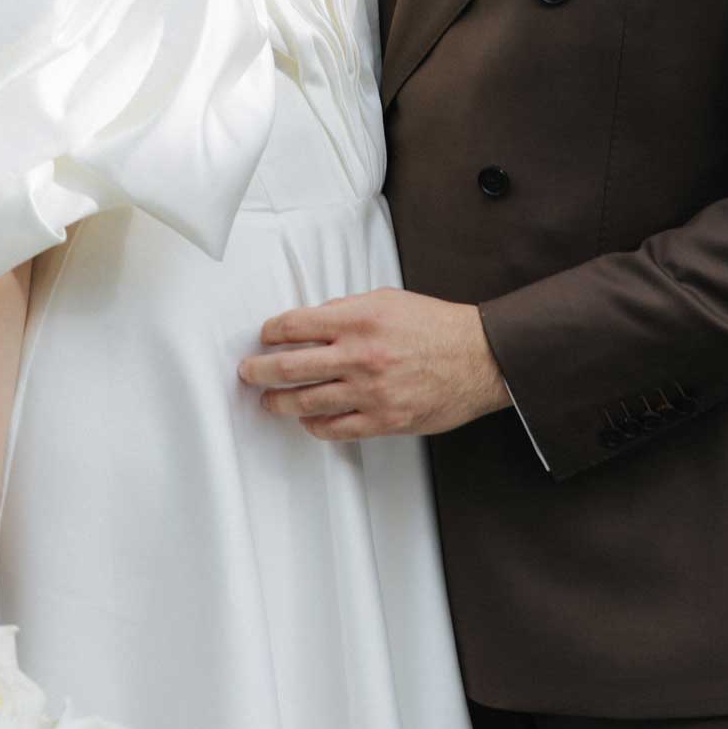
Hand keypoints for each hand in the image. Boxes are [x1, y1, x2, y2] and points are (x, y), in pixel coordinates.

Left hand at [239, 289, 512, 440]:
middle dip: (259, 370)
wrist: (479, 357)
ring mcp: (370, 391)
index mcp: (358, 319)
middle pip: (290, 366)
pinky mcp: (384, 420)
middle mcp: (359, 355)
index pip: (295, 325)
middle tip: (248, 371)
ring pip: (306, 402)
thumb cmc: (436, 326)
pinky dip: (314, 425)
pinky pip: (336, 428)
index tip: (265, 337)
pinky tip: (307, 420)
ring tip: (268, 400)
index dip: (271, 332)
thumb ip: (346, 310)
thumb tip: (311, 323)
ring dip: (279, 402)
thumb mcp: (387, 300)